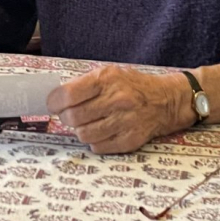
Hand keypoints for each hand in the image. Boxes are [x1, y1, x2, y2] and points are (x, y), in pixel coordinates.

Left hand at [46, 65, 193, 153]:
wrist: (166, 100)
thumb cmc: (132, 86)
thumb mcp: (109, 74)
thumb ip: (84, 84)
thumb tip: (55, 98)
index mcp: (107, 79)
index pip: (68, 95)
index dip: (54, 102)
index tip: (53, 104)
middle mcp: (116, 100)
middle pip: (73, 117)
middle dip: (66, 117)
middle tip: (71, 114)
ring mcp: (124, 122)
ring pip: (83, 135)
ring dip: (81, 130)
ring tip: (88, 122)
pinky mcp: (129, 140)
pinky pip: (98, 147)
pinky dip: (94, 141)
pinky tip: (101, 131)